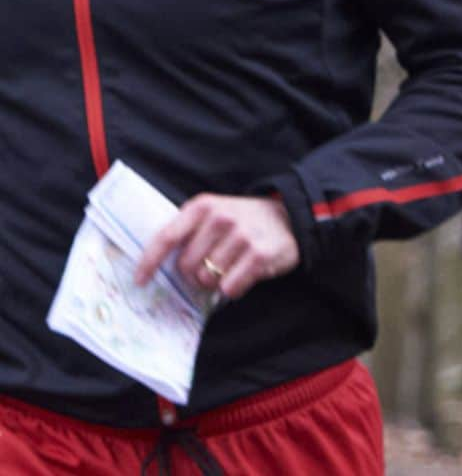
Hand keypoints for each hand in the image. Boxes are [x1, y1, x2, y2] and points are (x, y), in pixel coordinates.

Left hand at [134, 194, 299, 300]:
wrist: (289, 218)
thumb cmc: (243, 221)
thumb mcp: (214, 214)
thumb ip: (188, 231)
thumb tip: (154, 264)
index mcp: (203, 206)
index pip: (166, 237)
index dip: (149, 262)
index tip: (140, 281)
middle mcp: (221, 217)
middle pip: (185, 266)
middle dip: (194, 274)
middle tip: (210, 267)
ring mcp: (242, 235)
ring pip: (207, 279)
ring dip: (215, 281)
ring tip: (230, 267)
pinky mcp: (259, 254)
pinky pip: (230, 287)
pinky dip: (233, 288)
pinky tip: (243, 274)